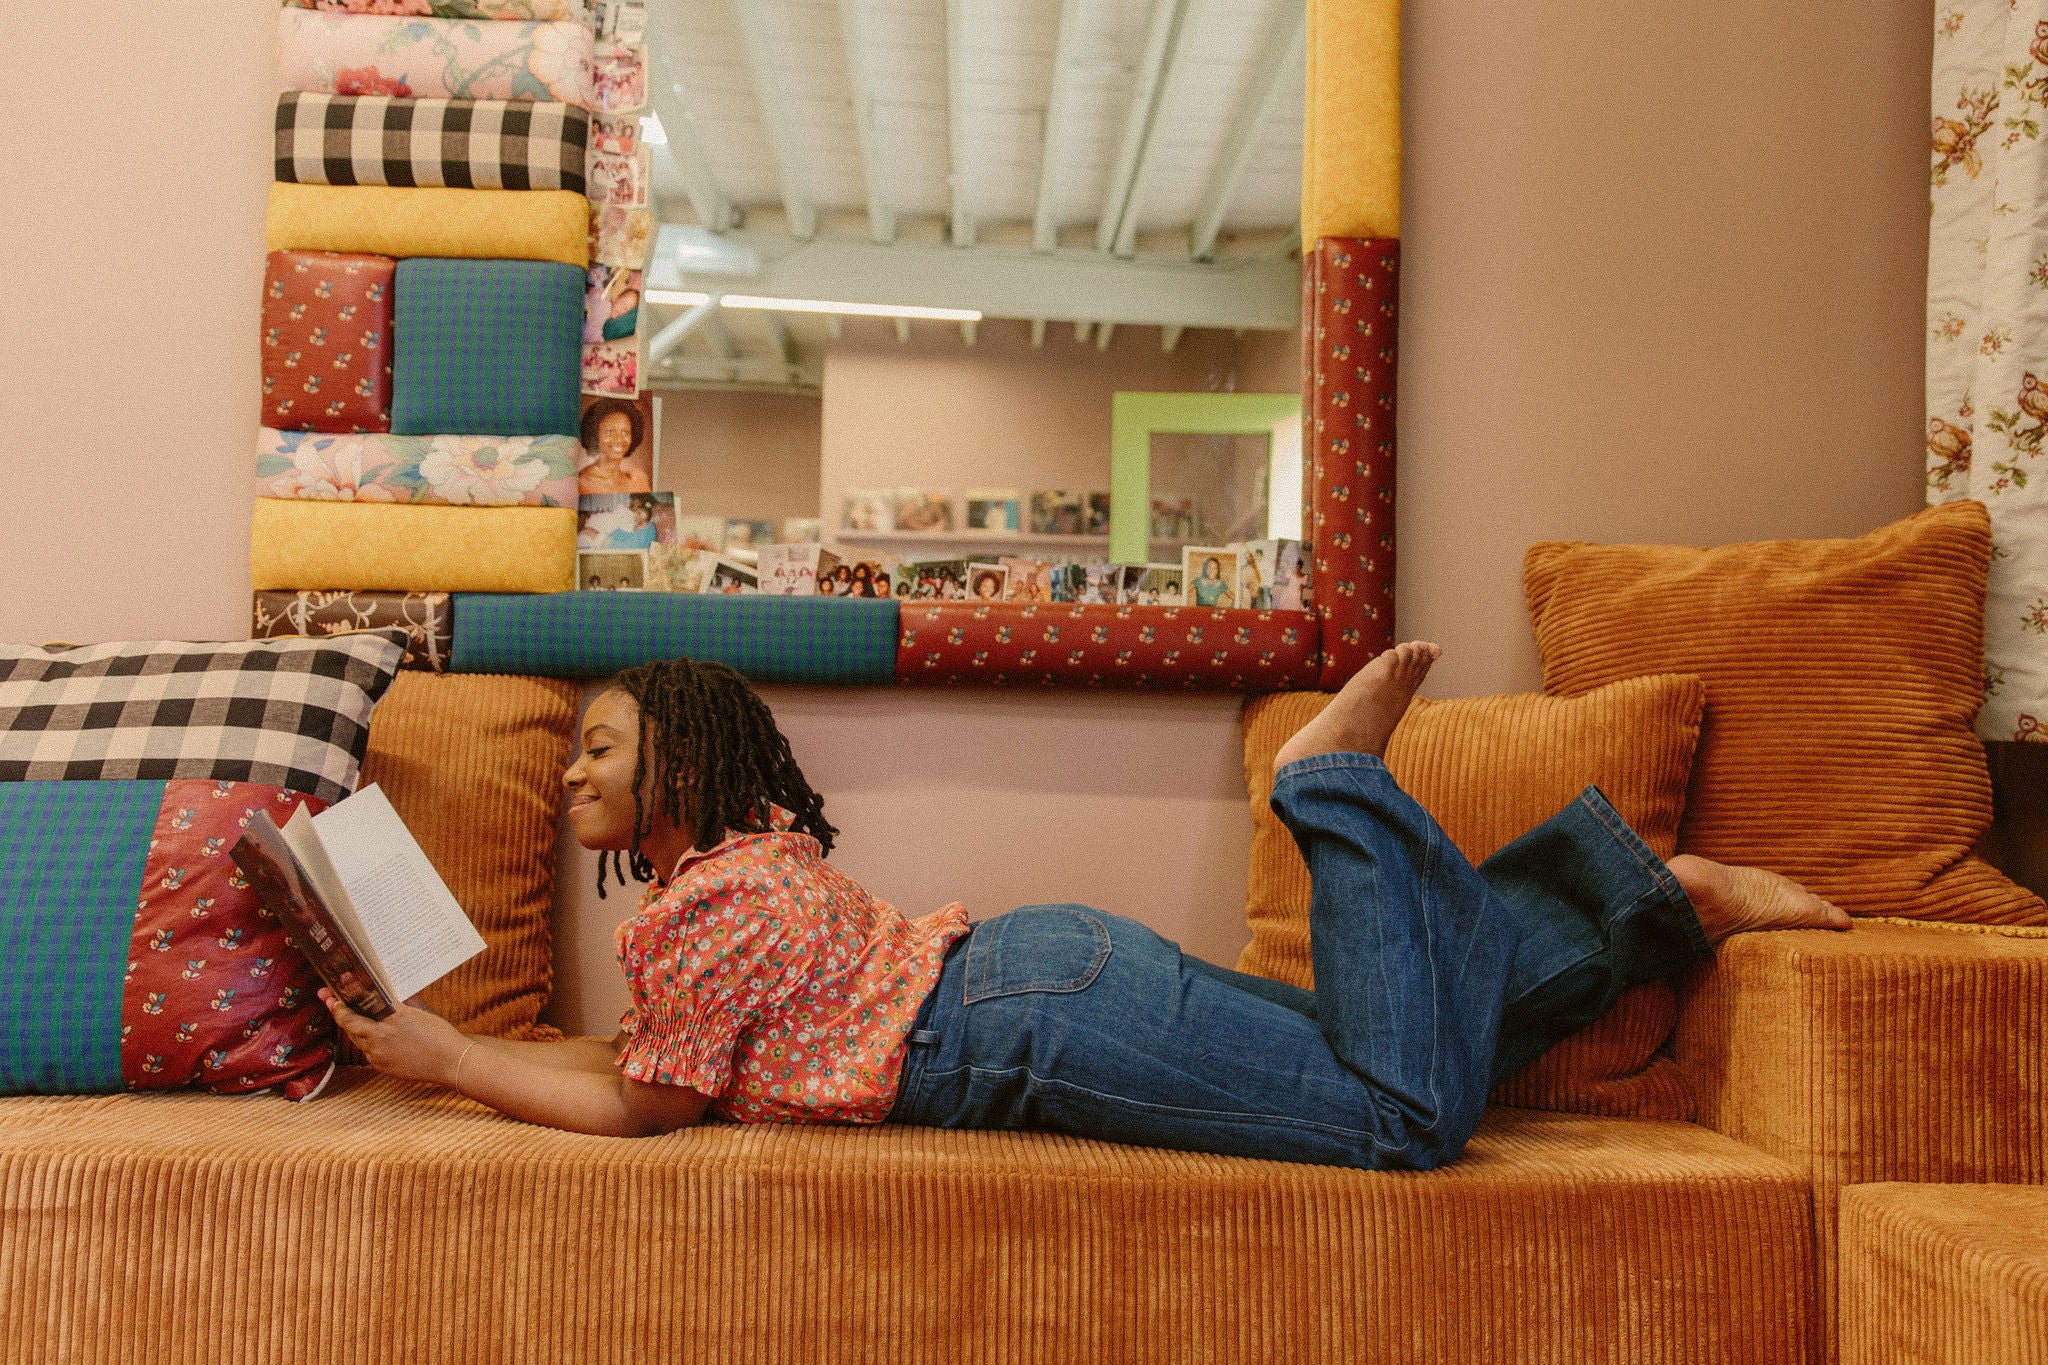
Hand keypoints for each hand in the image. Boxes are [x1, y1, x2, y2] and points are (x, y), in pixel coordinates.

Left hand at [320, 988, 467, 1085]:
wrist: (452, 1063)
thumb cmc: (440, 1035)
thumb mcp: (418, 1013)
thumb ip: (398, 1005)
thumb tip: (383, 996)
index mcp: (390, 1021)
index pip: (353, 1014)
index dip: (340, 1006)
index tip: (332, 997)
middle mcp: (380, 1039)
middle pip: (350, 1027)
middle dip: (341, 1014)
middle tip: (331, 1001)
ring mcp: (379, 1056)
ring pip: (358, 1040)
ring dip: (355, 1028)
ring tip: (354, 1016)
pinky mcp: (382, 1067)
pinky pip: (369, 1052)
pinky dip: (368, 1042)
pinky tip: (374, 1035)